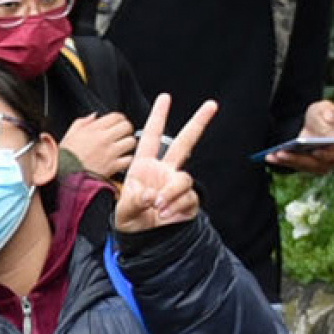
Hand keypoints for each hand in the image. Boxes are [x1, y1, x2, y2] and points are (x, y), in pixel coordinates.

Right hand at [59, 112, 136, 178]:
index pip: (117, 116)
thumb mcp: (69, 135)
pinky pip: (129, 159)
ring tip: (122, 148)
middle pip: (127, 126)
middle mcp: (103, 139)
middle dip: (126, 130)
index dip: (119, 119)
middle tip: (122, 135)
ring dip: (128, 144)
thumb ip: (81, 122)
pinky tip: (120, 160)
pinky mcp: (113, 166)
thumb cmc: (65, 157)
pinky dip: (127, 159)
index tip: (117, 124)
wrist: (64, 176)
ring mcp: (110, 152)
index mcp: (93, 129)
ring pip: (131, 142)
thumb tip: (94, 116)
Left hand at [115, 93, 217, 233]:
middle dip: (198, 123)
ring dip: (172, 192)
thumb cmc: (128, 217)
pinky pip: (188, 198)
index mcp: (143, 165)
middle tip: (211, 104)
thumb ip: (133, 201)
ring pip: (184, 178)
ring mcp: (176, 183)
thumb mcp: (121, 209)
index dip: (157, 117)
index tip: (165, 97)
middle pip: (184, 142)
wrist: (142, 236)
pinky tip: (165, 215)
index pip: (150, 136)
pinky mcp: (187, 199)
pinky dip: (176, 208)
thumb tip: (152, 194)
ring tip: (158, 206)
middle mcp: (163, 170)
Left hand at [266, 99, 333, 174]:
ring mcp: (315, 164)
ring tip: (272, 155)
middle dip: (297, 158)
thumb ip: (329, 110)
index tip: (315, 152)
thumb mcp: (325, 108)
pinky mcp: (302, 165)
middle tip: (282, 153)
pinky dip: (280, 161)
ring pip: (301, 166)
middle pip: (314, 163)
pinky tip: (268, 156)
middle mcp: (329, 160)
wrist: (311, 123)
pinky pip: (291, 165)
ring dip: (286, 161)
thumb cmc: (321, 116)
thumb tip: (330, 116)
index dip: (326, 154)